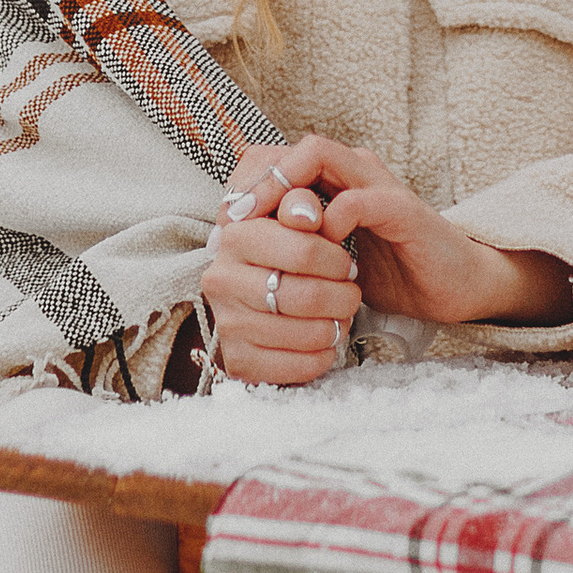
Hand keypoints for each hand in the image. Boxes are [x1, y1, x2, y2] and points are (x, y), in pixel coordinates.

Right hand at [202, 152, 363, 384]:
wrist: (263, 292)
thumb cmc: (290, 251)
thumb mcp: (296, 218)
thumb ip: (302, 204)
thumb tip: (306, 209)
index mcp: (236, 236)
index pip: (304, 251)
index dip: (336, 261)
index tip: (344, 263)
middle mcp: (221, 279)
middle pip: (305, 297)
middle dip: (341, 298)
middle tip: (351, 293)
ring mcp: (226, 322)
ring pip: (303, 334)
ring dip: (335, 328)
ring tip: (341, 316)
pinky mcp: (237, 360)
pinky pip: (293, 367)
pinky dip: (320, 358)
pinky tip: (325, 344)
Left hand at [222, 137, 571, 336]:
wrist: (454, 286)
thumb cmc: (392, 270)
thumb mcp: (329, 259)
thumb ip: (295, 245)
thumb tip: (238, 249)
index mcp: (334, 179)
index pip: (275, 158)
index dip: (246, 184)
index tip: (227, 225)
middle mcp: (354, 170)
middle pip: (291, 148)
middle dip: (258, 182)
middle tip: (238, 223)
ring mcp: (379, 184)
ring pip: (321, 155)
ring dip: (288, 188)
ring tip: (272, 228)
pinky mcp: (404, 209)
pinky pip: (362, 198)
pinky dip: (336, 215)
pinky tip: (325, 243)